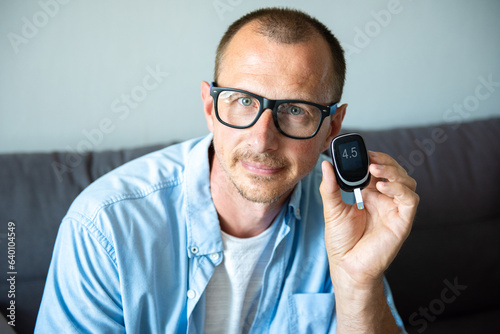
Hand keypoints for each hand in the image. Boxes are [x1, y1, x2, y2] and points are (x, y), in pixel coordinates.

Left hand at [320, 151, 418, 288]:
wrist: (346, 265)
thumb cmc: (341, 240)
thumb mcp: (332, 208)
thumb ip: (330, 186)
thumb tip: (326, 164)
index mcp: (370, 194)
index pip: (378, 169)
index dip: (375, 158)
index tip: (364, 151)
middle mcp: (385, 199)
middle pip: (395, 172)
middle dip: (385, 162)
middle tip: (370, 159)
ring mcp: (395, 210)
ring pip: (406, 182)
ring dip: (393, 172)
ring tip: (375, 170)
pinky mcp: (402, 221)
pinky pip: (410, 200)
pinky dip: (400, 189)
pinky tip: (383, 187)